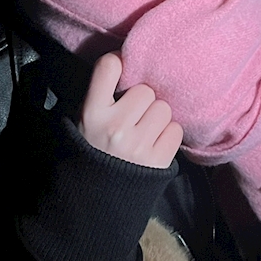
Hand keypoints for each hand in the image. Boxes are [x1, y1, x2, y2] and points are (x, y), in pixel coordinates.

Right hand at [79, 52, 183, 167]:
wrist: (97, 200)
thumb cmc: (94, 150)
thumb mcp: (84, 120)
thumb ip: (101, 94)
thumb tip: (126, 61)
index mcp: (91, 113)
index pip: (108, 66)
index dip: (119, 62)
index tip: (122, 69)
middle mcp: (115, 127)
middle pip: (145, 90)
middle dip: (142, 101)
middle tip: (133, 115)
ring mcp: (137, 145)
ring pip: (163, 109)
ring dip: (157, 118)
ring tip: (144, 131)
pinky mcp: (157, 161)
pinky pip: (175, 130)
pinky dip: (167, 135)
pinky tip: (153, 144)